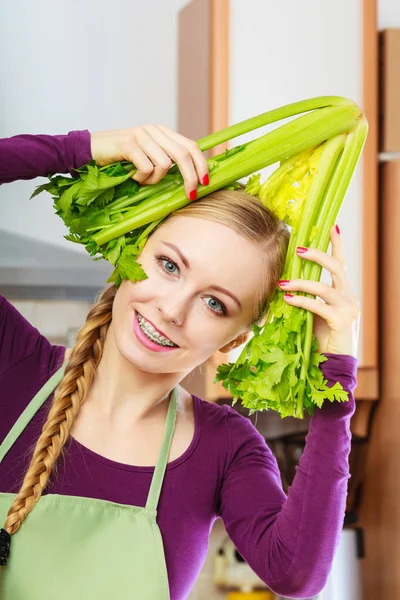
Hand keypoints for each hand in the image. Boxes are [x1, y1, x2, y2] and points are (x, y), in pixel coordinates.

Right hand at [90, 125, 208, 198]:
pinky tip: (131, 176)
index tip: (206, 183)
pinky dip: (141, 178)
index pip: (191, 146)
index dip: (201, 164)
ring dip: (154, 180)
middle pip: (183, 155)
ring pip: (164, 164)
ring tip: (140, 180)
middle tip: (190, 194)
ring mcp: (141, 135)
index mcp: (162, 132)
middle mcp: (154, 130)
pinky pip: (146, 168)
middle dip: (190, 177)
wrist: (88, 151)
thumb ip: (165, 160)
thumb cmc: (118, 159)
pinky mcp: (128, 144)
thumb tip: (189, 178)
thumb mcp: (146, 156)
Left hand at [278, 226, 359, 357]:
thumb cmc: (322, 338)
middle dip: (317, 254)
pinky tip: (287, 299)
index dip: (337, 244)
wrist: (334, 365)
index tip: (331, 225)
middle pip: (336, 266)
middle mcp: (349, 296)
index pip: (341, 262)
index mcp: (344, 292)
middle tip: (297, 248)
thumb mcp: (315, 312)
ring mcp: (348, 308)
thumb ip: (308, 296)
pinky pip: (318, 305)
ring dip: (300, 282)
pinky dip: (301, 300)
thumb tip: (285, 282)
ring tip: (282, 282)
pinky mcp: (341, 321)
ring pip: (324, 286)